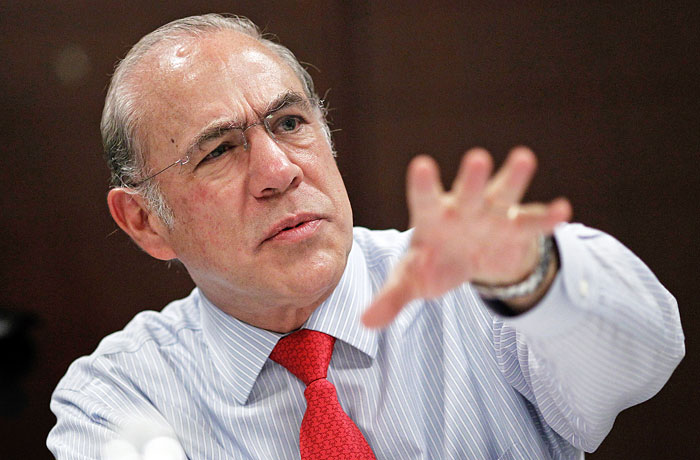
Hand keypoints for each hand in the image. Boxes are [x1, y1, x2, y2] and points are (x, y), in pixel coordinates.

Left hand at [361, 146, 571, 327]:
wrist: (470, 260)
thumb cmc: (436, 262)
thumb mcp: (413, 281)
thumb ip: (392, 298)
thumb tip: (365, 323)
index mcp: (432, 219)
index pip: (424, 199)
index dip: (424, 185)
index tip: (422, 166)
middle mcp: (463, 210)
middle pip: (468, 192)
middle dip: (472, 178)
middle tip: (478, 157)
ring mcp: (492, 216)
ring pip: (503, 194)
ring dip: (513, 179)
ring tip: (524, 158)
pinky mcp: (516, 229)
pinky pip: (532, 222)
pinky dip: (546, 218)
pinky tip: (562, 210)